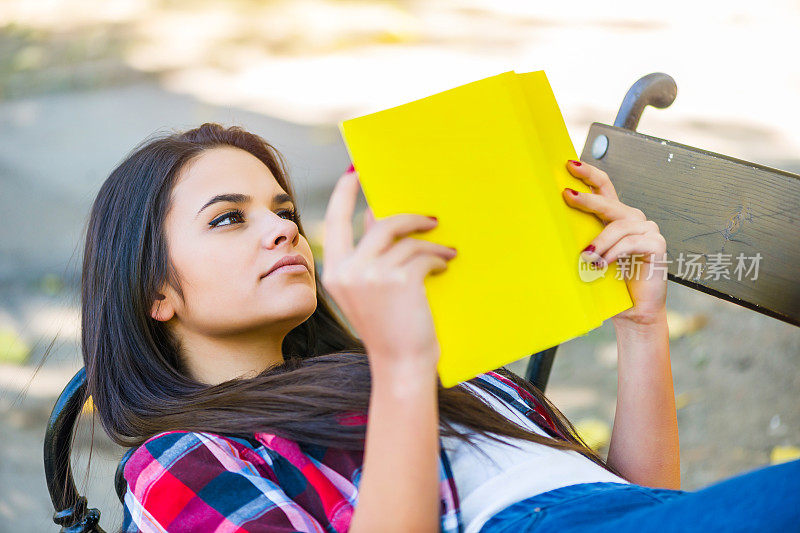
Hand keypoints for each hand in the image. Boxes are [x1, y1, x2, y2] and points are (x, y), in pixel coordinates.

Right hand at [322, 166, 456, 370]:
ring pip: (404, 238)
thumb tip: (373, 218)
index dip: (345, 194)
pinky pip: (422, 254)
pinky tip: (445, 265)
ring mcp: (371, 275)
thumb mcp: (368, 293)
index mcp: (335, 272)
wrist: (400, 366)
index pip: (335, 222)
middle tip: (430, 217)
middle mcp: (347, 271)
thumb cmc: (389, 330)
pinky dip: (438, 257)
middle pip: (379, 223)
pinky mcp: (398, 281)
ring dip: (430, 240)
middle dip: (408, 216)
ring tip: (446, 247)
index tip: (354, 172)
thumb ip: (368, 256)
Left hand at [562, 160, 667, 325]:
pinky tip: (602, 264)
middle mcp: (634, 220)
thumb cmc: (610, 283)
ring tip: (586, 258)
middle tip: (568, 196)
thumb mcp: (591, 256)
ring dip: (599, 242)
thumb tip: (552, 224)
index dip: (589, 174)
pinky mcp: (657, 244)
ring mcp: (648, 230)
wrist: (633, 310)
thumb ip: (582, 238)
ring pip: (619, 225)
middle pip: (610, 202)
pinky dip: (614, 253)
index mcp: (616, 218)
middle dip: (588, 199)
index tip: (569, 164)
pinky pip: (632, 242)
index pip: (604, 188)